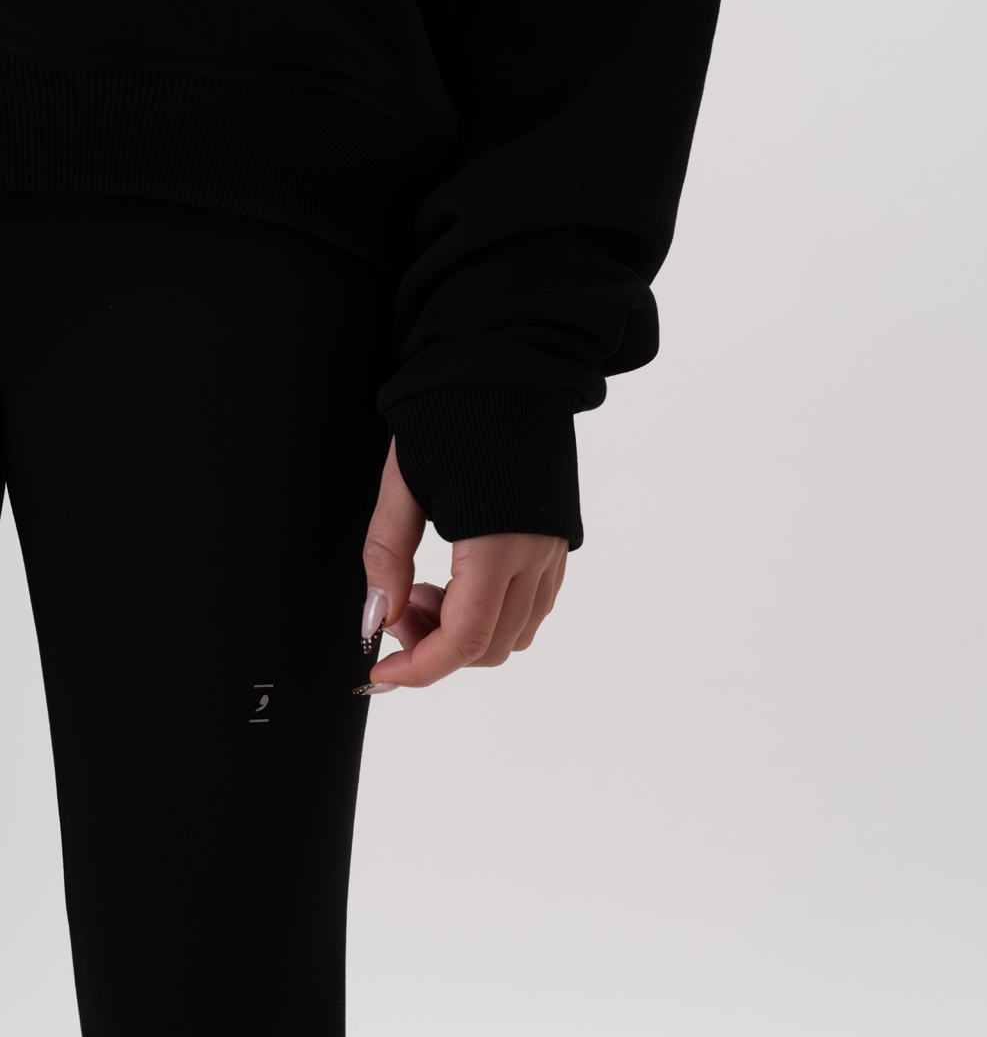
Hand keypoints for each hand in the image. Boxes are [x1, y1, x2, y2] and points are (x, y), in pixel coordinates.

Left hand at [356, 437, 567, 691]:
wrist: (508, 363)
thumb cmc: (450, 412)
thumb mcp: (401, 483)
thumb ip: (386, 555)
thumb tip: (376, 618)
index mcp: (496, 544)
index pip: (464, 641)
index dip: (419, 669)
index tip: (379, 673)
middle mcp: (536, 555)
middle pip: (491, 648)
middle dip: (436, 648)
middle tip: (398, 607)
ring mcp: (554, 551)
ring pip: (516, 633)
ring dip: (465, 632)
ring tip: (425, 586)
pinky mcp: (560, 541)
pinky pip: (532, 606)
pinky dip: (492, 613)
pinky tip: (458, 577)